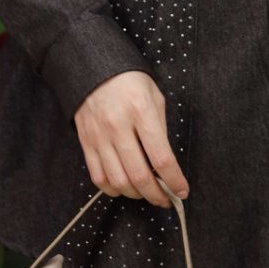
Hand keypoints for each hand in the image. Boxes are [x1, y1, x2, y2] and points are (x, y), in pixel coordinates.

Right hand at [74, 70, 189, 208]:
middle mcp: (119, 126)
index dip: (174, 180)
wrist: (93, 68)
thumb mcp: (154, 96)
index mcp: (141, 111)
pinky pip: (98, 177)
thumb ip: (160, 129)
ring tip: (146, 192)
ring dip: (136, 195)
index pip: (161, 157)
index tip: (182, 191)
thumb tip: (164, 164)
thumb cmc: (130, 81)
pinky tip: (124, 187)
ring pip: (118, 181)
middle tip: (165, 199)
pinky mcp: (86, 143)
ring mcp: (100, 137)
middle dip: (156, 195)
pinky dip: (113, 189)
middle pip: (139, 176)